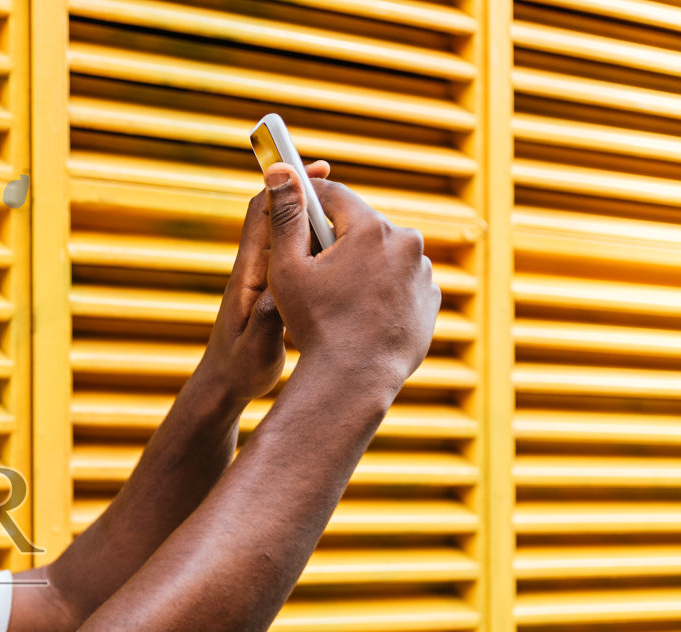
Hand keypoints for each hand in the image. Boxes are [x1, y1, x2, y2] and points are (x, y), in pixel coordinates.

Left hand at [203, 160, 330, 401]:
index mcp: (249, 274)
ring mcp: (267, 279)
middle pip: (281, 217)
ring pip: (294, 238)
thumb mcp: (258, 346)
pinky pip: (301, 259)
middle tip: (345, 191)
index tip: (316, 170)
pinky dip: (322, 249)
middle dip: (310, 198)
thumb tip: (282, 292)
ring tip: (357, 224)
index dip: (287, 187)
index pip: (264, 215)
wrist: (226, 387)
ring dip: (319, 224)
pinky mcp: (277, 292)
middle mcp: (256, 269)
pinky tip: (349, 256)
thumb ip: (270, 319)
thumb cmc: (239, 369)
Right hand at [263, 164, 439, 395]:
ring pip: (383, 256)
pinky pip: (400, 283)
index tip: (294, 212)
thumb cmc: (315, 324)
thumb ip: (285, 217)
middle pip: (362, 227)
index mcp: (371, 229)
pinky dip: (382, 292)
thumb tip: (279, 172)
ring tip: (339, 299)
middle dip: (337, 241)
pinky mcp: (431, 300)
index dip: (309, 202)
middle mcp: (407, 242)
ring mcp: (423, 273)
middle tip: (313, 271)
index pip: (335, 196)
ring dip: (362, 267)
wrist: (354, 379)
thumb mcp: (287, 268)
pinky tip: (360, 314)